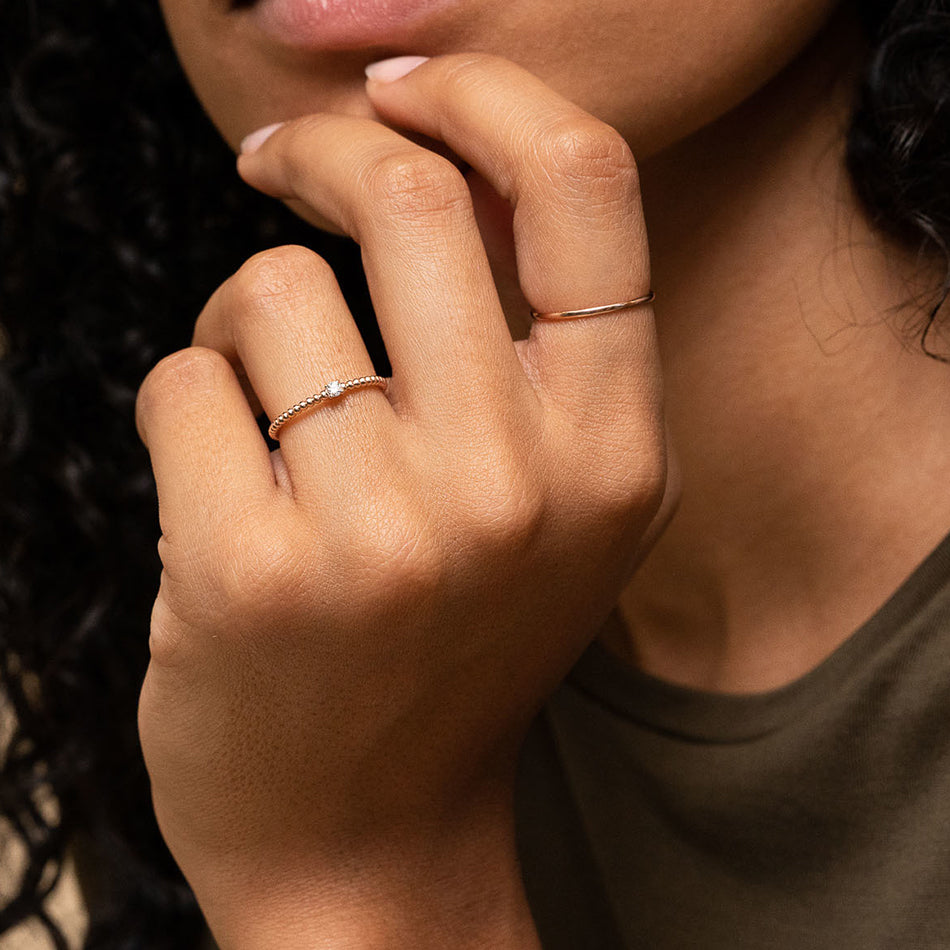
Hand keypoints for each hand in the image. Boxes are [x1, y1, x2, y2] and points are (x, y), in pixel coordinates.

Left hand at [136, 54, 664, 948]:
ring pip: (270, 291)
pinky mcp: (248, 570)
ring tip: (269, 415)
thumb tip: (438, 161)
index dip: (491, 100)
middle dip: (324, 151)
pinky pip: (184, 380)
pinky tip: (222, 491)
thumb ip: (528, 348)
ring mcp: (384, 532)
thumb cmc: (451, 648)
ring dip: (245, 325)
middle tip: (280, 165)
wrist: (367, 834)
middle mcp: (517, 485)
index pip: (587, 191)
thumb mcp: (550, 504)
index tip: (406, 94)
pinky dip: (187, 407)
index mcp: (615, 454)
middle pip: (410, 199)